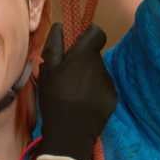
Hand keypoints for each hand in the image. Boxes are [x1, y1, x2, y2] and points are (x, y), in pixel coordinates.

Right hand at [32, 23, 116, 159]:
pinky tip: (83, 104)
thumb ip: (54, 46)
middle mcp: (102, 65)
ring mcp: (109, 83)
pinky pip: (103, 88)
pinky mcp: (113, 99)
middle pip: (94, 55)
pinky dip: (94, 92)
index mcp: (85, 55)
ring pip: (98, 72)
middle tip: (66, 77)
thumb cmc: (54, 98)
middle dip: (82, 61)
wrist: (70, 132)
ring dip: (88, 77)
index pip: (97, 33)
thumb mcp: (47, 71)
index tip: (76, 46)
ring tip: (73, 93)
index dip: (88, 36)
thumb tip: (59, 26)